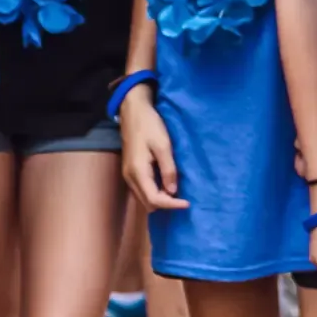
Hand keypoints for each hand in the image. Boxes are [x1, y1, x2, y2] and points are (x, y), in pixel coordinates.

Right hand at [118, 87, 187, 210]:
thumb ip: (168, 170)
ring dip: (159, 199)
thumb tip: (173, 191)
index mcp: (138, 171)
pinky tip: (165, 185)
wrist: (133, 111)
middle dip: (165, 204)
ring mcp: (128, 174)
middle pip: (147, 203)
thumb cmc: (149, 125)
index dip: (171, 205)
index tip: (187, 203)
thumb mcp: (163, 145)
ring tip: (176, 192)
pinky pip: (142, 190)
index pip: (154, 199)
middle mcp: (130, 177)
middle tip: (182, 197)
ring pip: (143, 198)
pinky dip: (154, 192)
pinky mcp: (130, 170)